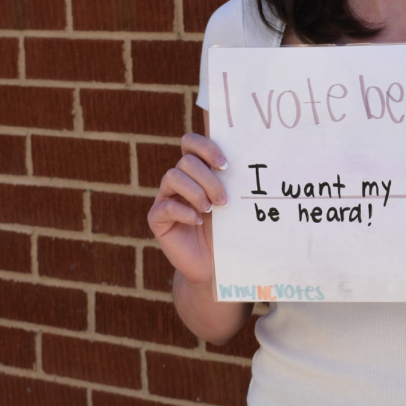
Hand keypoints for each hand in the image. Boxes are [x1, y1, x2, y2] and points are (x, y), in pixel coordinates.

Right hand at [147, 133, 228, 287]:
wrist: (214, 263)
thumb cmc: (226, 229)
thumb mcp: (231, 202)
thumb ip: (230, 182)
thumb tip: (248, 161)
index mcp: (195, 170)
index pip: (191, 142)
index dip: (206, 147)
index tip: (225, 165)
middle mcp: (178, 180)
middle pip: (186, 161)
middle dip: (208, 179)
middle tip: (224, 201)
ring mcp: (165, 198)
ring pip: (172, 177)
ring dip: (196, 193)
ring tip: (210, 210)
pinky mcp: (157, 218)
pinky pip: (165, 206)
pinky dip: (184, 212)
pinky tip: (197, 222)